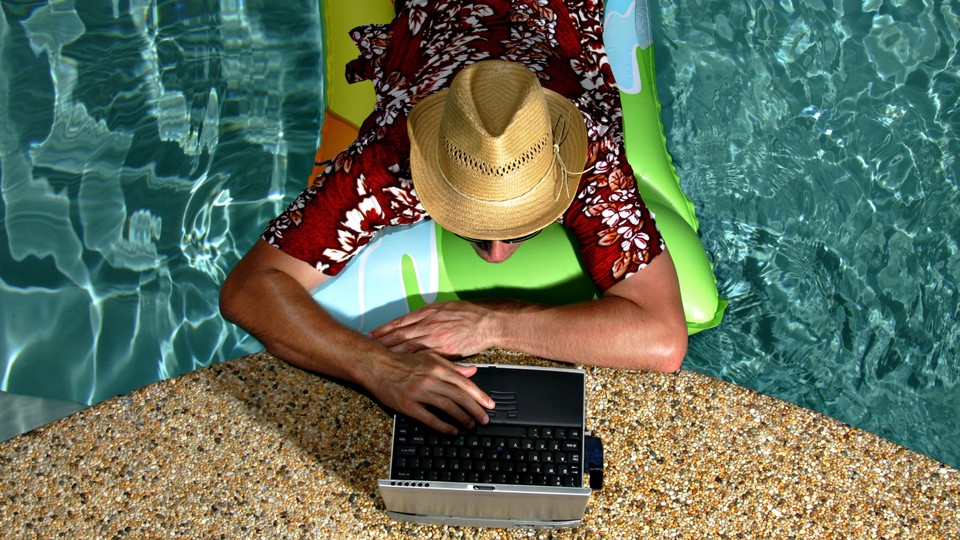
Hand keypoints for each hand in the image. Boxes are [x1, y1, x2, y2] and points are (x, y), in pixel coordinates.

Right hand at [367, 351, 495, 433]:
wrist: (377, 366)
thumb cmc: (403, 362)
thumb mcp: (430, 359)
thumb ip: (452, 366)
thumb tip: (472, 371)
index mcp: (437, 367)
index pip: (464, 383)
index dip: (479, 395)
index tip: (489, 405)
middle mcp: (430, 379)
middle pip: (459, 396)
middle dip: (475, 410)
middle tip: (485, 420)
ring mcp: (419, 393)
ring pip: (448, 407)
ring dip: (462, 418)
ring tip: (471, 426)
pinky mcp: (408, 405)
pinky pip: (429, 418)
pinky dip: (443, 426)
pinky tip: (452, 431)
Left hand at [370, 301, 509, 356]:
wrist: (488, 323)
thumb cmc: (469, 314)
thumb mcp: (445, 308)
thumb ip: (429, 314)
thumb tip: (414, 319)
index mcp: (427, 313)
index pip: (400, 322)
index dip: (383, 329)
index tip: (371, 334)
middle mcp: (428, 324)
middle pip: (399, 334)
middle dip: (381, 342)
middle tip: (367, 348)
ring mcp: (435, 338)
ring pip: (407, 346)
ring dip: (392, 352)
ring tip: (378, 358)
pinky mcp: (444, 351)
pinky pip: (423, 358)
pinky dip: (410, 362)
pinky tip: (402, 367)